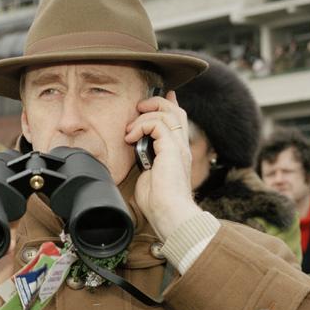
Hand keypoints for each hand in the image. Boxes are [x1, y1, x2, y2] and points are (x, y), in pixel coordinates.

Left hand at [126, 90, 200, 239]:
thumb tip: (136, 154)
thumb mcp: (148, 176)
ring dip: (144, 116)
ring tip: (129, 130)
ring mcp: (178, 147)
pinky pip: (158, 124)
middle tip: (139, 106)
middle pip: (176, 111)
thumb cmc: (157, 202)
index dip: (170, 104)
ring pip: (167, 113)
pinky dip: (141, 126)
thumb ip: (145, 162)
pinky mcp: (172, 149)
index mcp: (177, 153)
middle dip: (156, 102)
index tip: (163, 95)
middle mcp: (181, 147)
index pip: (177, 121)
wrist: (169, 213)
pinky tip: (131, 138)